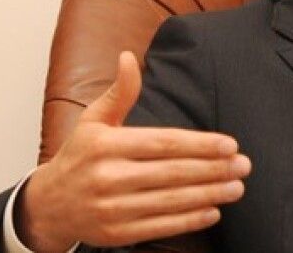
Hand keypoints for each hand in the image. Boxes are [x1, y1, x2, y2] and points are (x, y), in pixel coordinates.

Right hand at [16, 51, 250, 251]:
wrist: (49, 205)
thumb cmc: (80, 156)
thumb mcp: (93, 120)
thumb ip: (119, 92)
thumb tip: (128, 57)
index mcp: (105, 145)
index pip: (163, 143)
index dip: (200, 145)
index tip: (229, 144)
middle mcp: (108, 177)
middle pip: (172, 173)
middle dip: (213, 169)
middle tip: (243, 165)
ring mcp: (111, 208)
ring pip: (171, 201)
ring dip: (209, 194)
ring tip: (236, 187)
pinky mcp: (116, 234)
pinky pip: (160, 227)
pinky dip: (189, 220)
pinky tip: (213, 210)